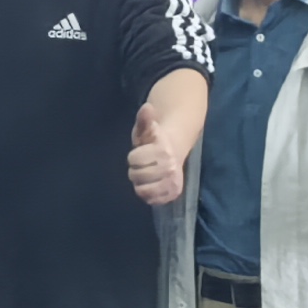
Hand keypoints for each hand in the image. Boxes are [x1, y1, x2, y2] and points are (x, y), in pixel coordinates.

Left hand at [124, 89, 185, 206]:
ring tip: (145, 175)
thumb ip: (144, 119)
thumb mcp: (146, 127)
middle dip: (135, 170)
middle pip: (136, 176)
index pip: (134, 159)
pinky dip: (147, 195)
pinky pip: (151, 200)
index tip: (140, 153)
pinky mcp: (173, 194)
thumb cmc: (154, 139)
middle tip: (142, 165)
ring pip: (142, 190)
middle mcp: (170, 167)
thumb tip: (147, 107)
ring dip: (139, 183)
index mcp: (162, 150)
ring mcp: (172, 182)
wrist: (173, 149)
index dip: (133, 156)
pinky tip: (150, 185)